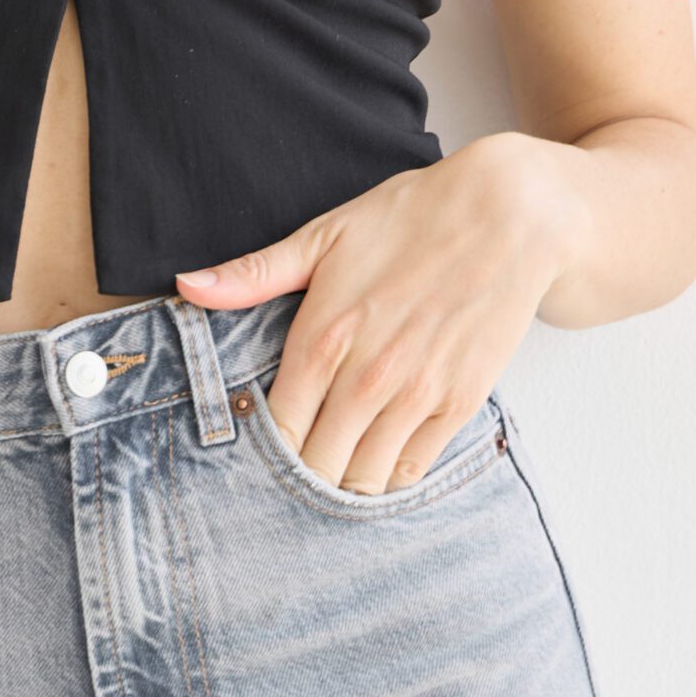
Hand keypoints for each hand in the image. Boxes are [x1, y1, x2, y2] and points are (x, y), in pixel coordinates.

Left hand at [174, 133, 582, 493]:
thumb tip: (186, 286)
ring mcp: (416, 395)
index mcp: (324, 336)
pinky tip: (379, 453)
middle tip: (298, 456)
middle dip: (300, 471)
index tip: (260, 442)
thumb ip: (254, 273)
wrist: (509, 216)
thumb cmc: (410, 219)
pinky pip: (412, 470)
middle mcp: (367, 376)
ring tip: (335, 461)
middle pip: (316, 466)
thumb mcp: (325, 235)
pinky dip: (390, 474)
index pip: (276, 429)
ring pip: (362, 480)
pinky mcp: (460, 404)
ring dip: (343, 479)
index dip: (263, 446)